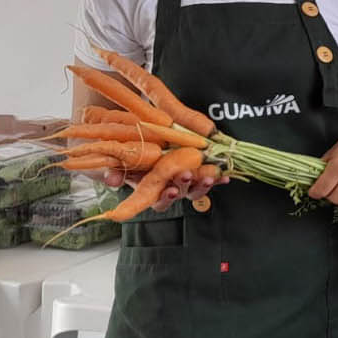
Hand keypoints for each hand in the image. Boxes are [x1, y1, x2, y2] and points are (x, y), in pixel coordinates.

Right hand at [102, 165, 225, 212]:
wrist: (138, 137)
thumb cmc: (128, 153)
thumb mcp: (118, 162)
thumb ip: (114, 172)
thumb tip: (112, 181)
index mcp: (152, 188)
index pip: (160, 200)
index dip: (166, 197)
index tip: (169, 190)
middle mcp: (170, 186)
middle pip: (181, 193)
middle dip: (185, 186)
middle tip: (186, 176)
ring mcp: (184, 179)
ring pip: (196, 187)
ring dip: (203, 183)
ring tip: (208, 176)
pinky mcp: (197, 169)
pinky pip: (210, 177)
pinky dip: (218, 177)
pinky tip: (225, 176)